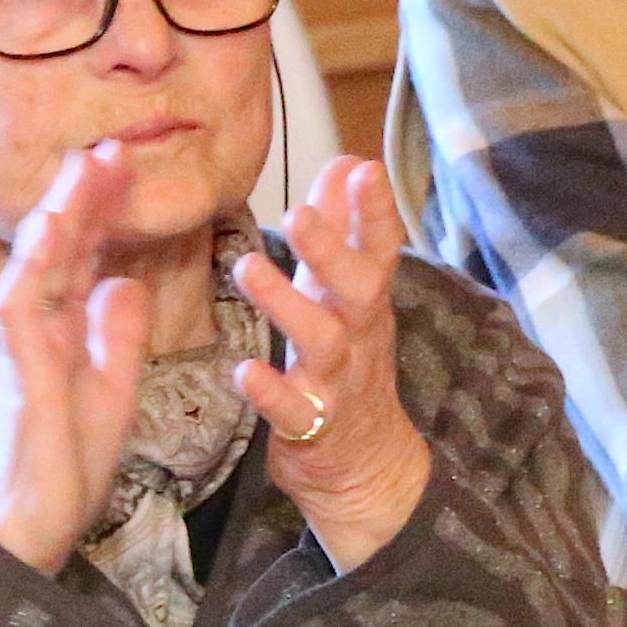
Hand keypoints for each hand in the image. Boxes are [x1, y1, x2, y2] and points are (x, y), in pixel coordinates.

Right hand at [0, 145, 156, 576]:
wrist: (41, 522)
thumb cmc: (69, 460)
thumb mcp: (113, 385)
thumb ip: (115, 334)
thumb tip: (122, 282)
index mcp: (63, 327)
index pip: (82, 255)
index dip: (102, 210)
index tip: (126, 165)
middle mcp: (38, 327)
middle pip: (59, 248)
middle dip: (83, 196)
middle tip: (111, 145)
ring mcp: (23, 346)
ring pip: (34, 265)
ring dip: (59, 215)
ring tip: (85, 168)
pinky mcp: (17, 372)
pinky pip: (20, 309)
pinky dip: (36, 268)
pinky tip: (54, 232)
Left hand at [230, 157, 434, 574]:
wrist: (364, 463)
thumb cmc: (347, 361)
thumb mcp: (350, 294)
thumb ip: (346, 230)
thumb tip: (348, 164)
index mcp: (366, 300)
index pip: (380, 247)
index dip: (375, 209)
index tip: (364, 168)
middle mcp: (358, 334)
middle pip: (357, 287)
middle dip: (331, 250)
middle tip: (299, 214)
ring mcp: (337, 380)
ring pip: (321, 340)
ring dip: (287, 304)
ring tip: (247, 268)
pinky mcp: (311, 426)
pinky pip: (292, 409)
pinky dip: (271, 391)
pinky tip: (245, 371)